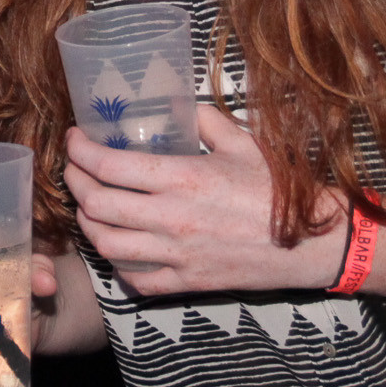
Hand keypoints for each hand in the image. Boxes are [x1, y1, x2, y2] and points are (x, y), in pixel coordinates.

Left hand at [63, 104, 348, 293]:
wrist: (312, 242)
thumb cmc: (279, 189)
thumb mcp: (244, 142)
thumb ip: (205, 120)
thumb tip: (181, 104)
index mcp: (184, 178)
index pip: (111, 166)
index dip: (81, 151)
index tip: (75, 139)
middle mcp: (172, 218)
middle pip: (97, 205)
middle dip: (74, 183)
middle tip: (73, 169)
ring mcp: (177, 255)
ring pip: (107, 245)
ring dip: (88, 224)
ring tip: (88, 206)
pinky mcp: (187, 282)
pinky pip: (136, 280)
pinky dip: (117, 265)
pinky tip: (118, 247)